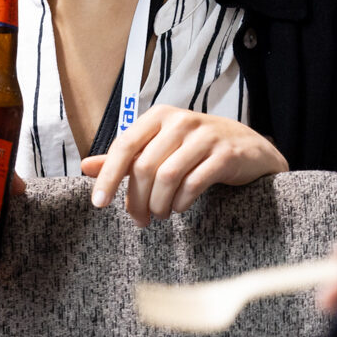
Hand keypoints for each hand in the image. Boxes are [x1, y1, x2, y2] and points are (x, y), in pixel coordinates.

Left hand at [81, 105, 287, 226]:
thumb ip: (124, 158)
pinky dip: (181, 201)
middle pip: (144, 166)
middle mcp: (180, 121)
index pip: (124, 146)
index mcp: (158, 116)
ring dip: (158, 203)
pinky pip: (194, 183)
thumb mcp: (158, 147)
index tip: (98, 203)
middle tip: (139, 219)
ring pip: (168, 176)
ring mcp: (206, 136)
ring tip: (159, 215)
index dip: (108, 176)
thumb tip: (85, 167)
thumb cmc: (195, 148)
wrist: (250, 148)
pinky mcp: (226, 154)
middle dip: (137, 199)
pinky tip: (179, 208)